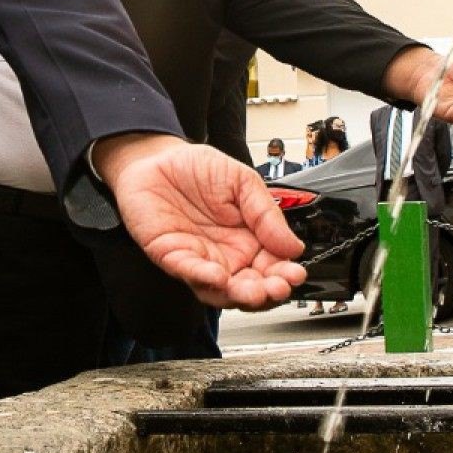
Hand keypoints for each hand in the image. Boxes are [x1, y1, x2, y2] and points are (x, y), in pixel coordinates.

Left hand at [90, 133, 305, 309]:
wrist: (156, 157)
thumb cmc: (197, 169)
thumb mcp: (243, 181)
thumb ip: (266, 213)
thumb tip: (293, 245)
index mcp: (248, 239)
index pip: (272, 267)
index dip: (285, 274)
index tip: (296, 273)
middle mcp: (226, 255)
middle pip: (251, 286)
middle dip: (268, 292)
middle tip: (280, 287)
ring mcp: (200, 259)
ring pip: (222, 291)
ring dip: (240, 295)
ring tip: (256, 291)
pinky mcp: (173, 256)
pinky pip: (190, 273)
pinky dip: (204, 279)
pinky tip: (219, 277)